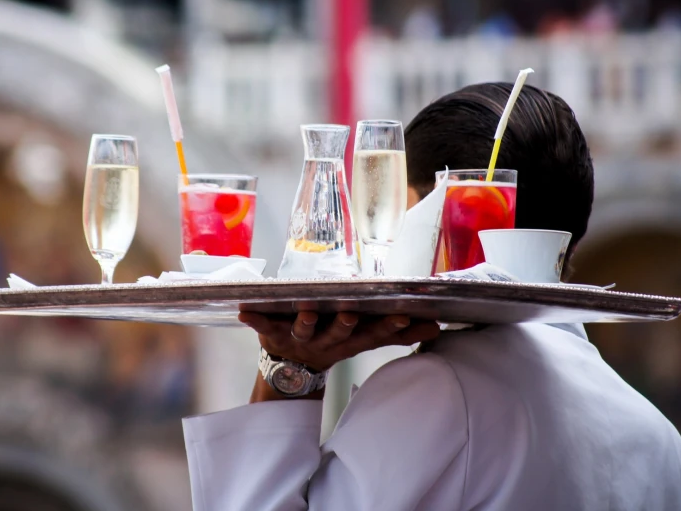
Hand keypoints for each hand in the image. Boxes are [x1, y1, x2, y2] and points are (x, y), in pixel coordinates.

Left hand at [238, 311, 440, 372]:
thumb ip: (396, 332)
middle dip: (344, 324)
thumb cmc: (333, 341)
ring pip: (304, 329)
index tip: (402, 319)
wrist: (291, 370)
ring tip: (306, 310)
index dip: (387, 328)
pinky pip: (262, 325)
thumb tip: (436, 327)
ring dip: (305, 321)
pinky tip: (243, 310)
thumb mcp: (364, 339)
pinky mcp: (272, 334)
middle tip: (350, 314)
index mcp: (348, 340)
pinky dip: (253, 319)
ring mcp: (298, 338)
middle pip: (338, 333)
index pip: (372, 334)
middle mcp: (325, 341)